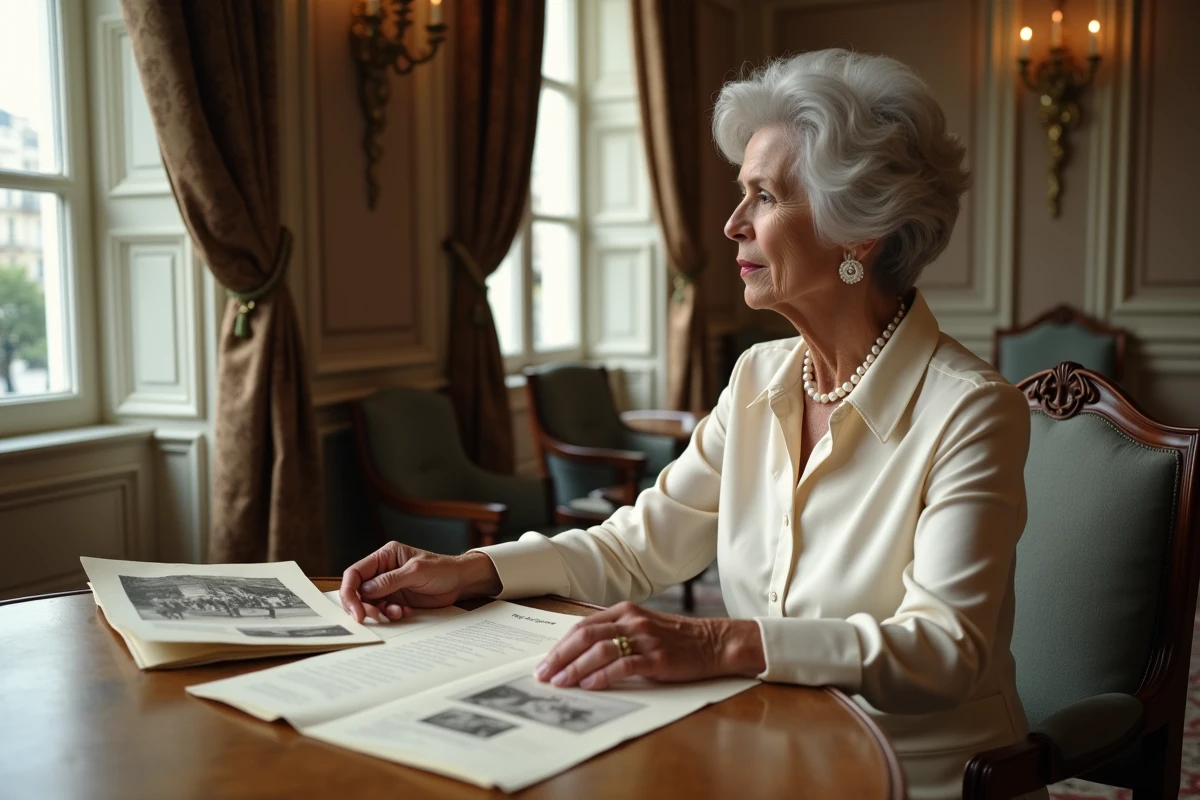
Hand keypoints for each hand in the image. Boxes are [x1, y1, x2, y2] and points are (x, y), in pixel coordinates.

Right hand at [339, 542, 501, 623]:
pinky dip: (390, 614)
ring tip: (395, 613)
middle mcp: (384, 570)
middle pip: (358, 590)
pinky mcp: (397, 598)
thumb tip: (365, 590)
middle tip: (374, 617)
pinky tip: (404, 612)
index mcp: (385, 556)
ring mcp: (389, 586)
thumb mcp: (417, 572)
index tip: (356, 611)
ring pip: (369, 602)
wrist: (461, 581)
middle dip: (362, 606)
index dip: (350, 592)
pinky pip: (383, 609)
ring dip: (378, 611)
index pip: (356, 573)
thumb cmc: (443, 569)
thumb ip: (390, 580)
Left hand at [533, 601, 765, 690]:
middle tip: (543, 675)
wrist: (714, 642)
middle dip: (560, 657)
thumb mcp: (642, 627)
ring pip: (599, 650)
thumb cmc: (676, 639)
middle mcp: (632, 620)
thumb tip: (580, 655)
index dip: (560, 645)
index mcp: (624, 611)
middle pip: (585, 636)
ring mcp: (645, 638)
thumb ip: (615, 635)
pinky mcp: (657, 658)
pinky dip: (602, 675)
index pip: (582, 627)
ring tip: (560, 683)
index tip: (544, 663)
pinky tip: (589, 685)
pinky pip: (623, 665)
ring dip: (575, 668)